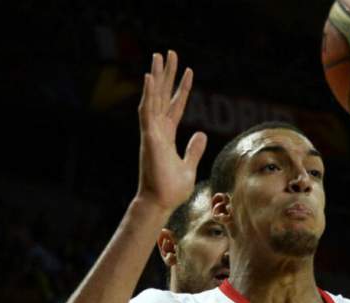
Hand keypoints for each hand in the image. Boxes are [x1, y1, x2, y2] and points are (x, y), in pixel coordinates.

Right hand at [137, 50, 206, 210]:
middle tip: (169, 52)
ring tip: (158, 56)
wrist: (160, 203)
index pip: (175, 106)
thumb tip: (201, 134)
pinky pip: (147, 112)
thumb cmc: (171, 188)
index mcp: (167, 136)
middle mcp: (157, 130)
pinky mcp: (149, 138)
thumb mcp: (188, 165)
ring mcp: (151, 133)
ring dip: (156, 76)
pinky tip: (150, 77)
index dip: (181, 88)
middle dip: (167, 74)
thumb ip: (194, 149)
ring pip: (153, 98)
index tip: (188, 70)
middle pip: (163, 96)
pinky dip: (149, 94)